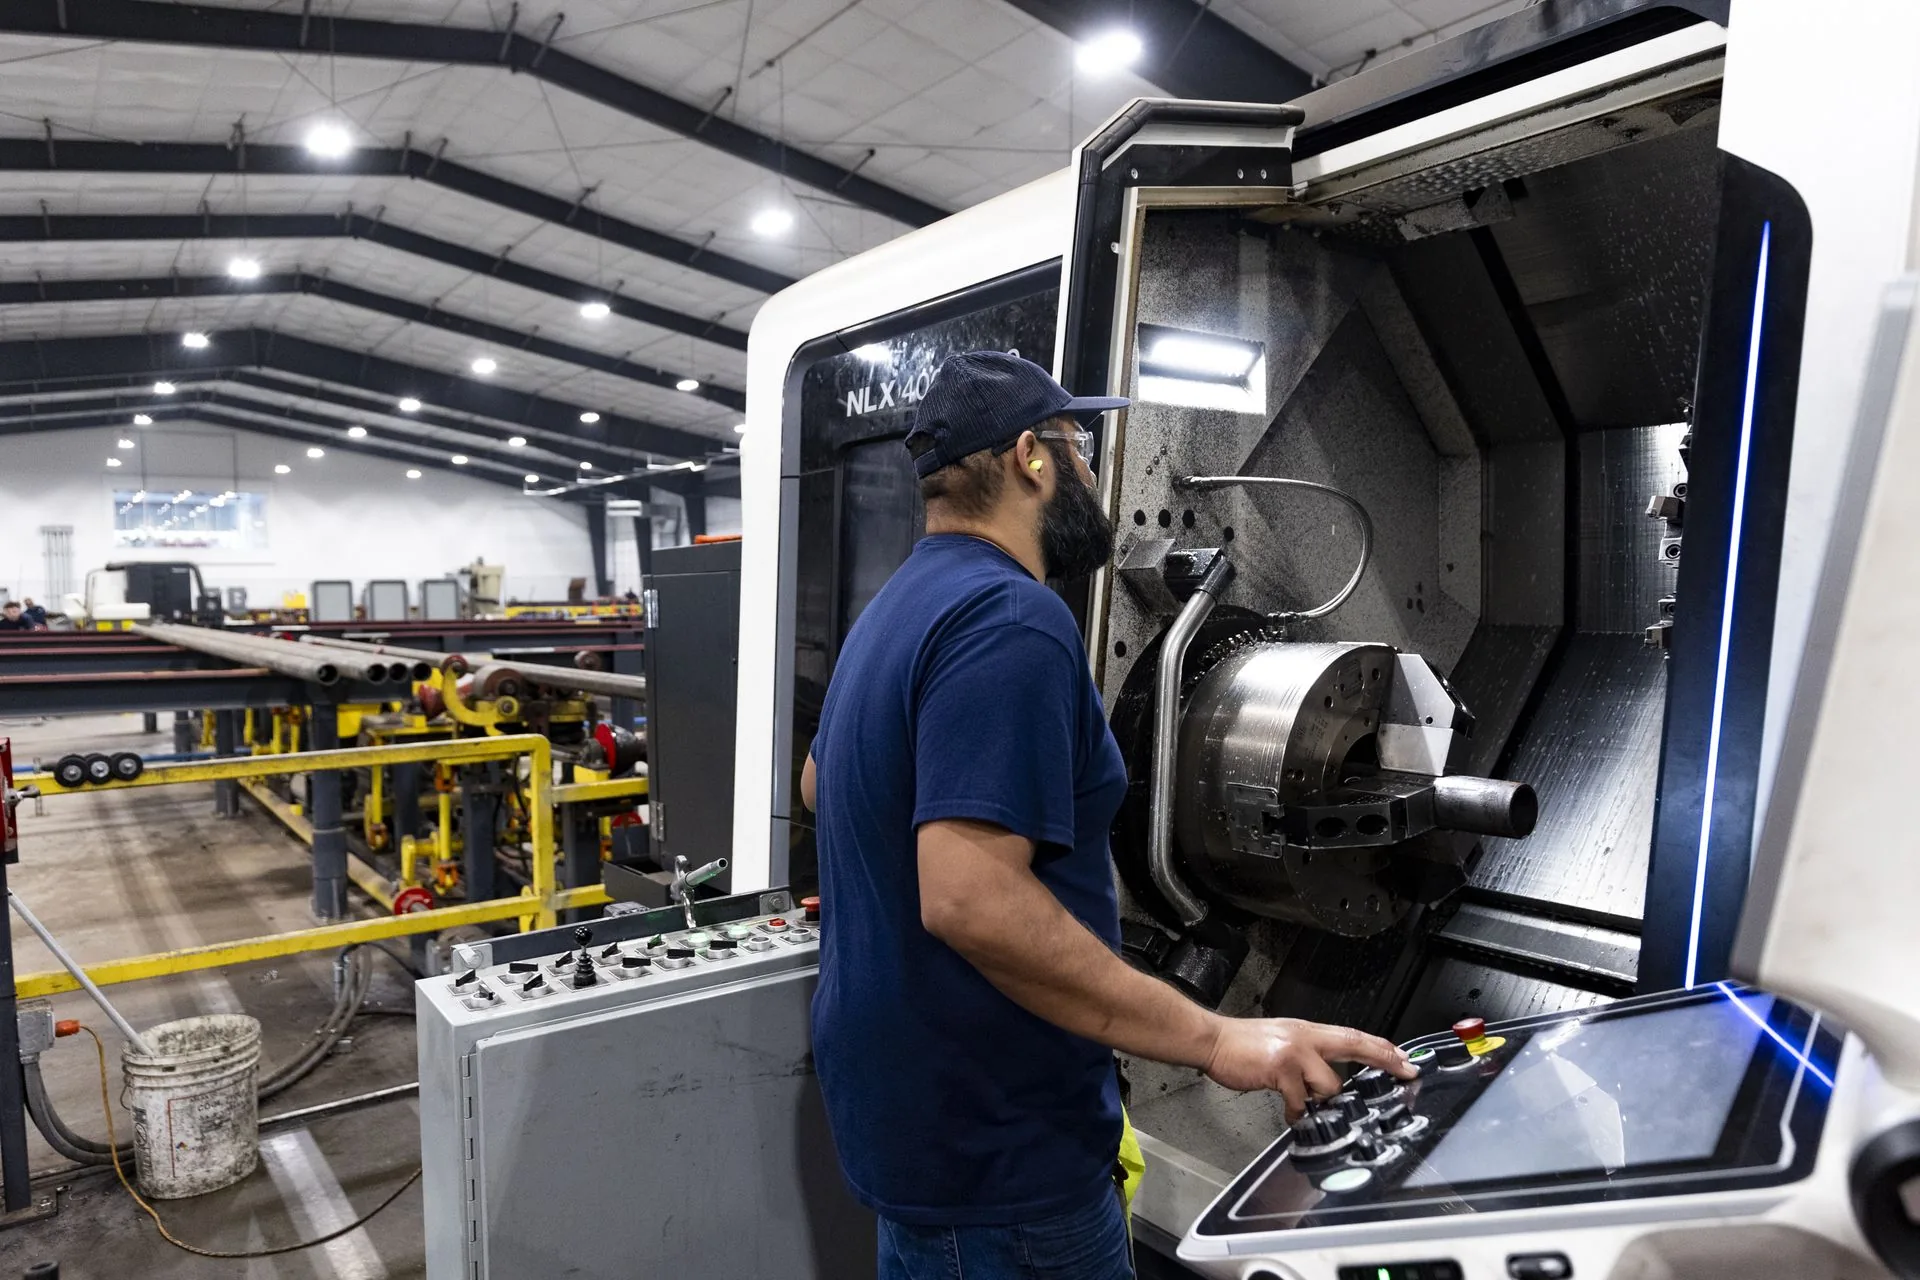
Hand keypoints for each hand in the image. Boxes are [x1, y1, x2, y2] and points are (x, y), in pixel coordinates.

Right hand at [1201, 1016, 1413, 1120]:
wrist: (1214, 1040)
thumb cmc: (1243, 1044)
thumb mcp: (1282, 1040)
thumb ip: (1308, 1055)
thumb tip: (1328, 1081)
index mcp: (1308, 1031)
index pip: (1352, 1035)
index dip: (1380, 1047)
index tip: (1403, 1057)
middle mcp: (1306, 1038)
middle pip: (1355, 1044)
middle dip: (1384, 1058)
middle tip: (1406, 1070)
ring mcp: (1295, 1052)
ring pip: (1329, 1085)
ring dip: (1320, 1101)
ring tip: (1303, 1103)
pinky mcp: (1281, 1069)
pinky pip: (1302, 1101)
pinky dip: (1297, 1113)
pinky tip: (1288, 1113)